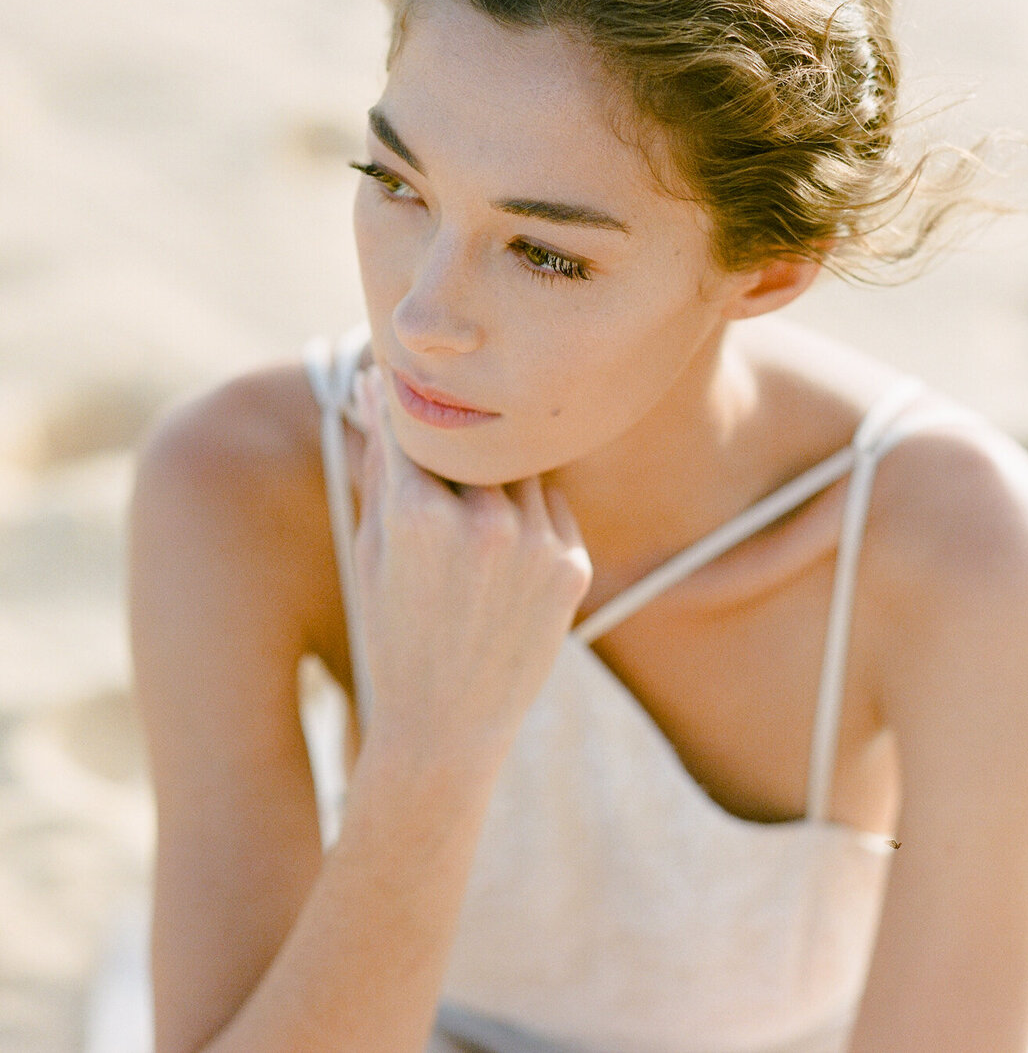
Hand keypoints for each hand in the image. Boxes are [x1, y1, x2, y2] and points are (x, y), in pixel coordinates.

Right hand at [353, 368, 591, 769]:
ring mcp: (536, 544)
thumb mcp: (371, 547)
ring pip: (522, 468)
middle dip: (460, 443)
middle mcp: (485, 521)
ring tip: (471, 525)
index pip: (419, 424)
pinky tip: (501, 559)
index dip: (411, 406)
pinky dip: (530, 513)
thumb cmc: (393, 631)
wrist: (445, 729)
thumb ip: (380, 463)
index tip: (408, 388)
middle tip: (448, 457)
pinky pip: (552, 506)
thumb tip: (376, 382)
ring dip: (498, 475)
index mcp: (419, 514)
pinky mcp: (573, 567)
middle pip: (477, 442)